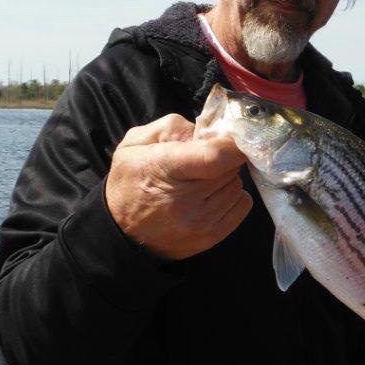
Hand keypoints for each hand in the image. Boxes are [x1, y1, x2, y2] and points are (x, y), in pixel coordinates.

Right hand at [105, 114, 251, 260]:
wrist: (122, 232)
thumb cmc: (130, 181)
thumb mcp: (136, 143)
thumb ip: (172, 128)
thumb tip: (209, 131)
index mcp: (164, 168)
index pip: (216, 156)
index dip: (230, 144)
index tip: (229, 138)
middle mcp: (184, 200)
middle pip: (230, 168)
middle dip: (222, 158)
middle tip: (203, 161)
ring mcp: (200, 222)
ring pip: (236, 185)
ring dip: (225, 178)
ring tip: (201, 181)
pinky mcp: (211, 236)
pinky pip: (242, 204)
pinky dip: (231, 196)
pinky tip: (210, 196)